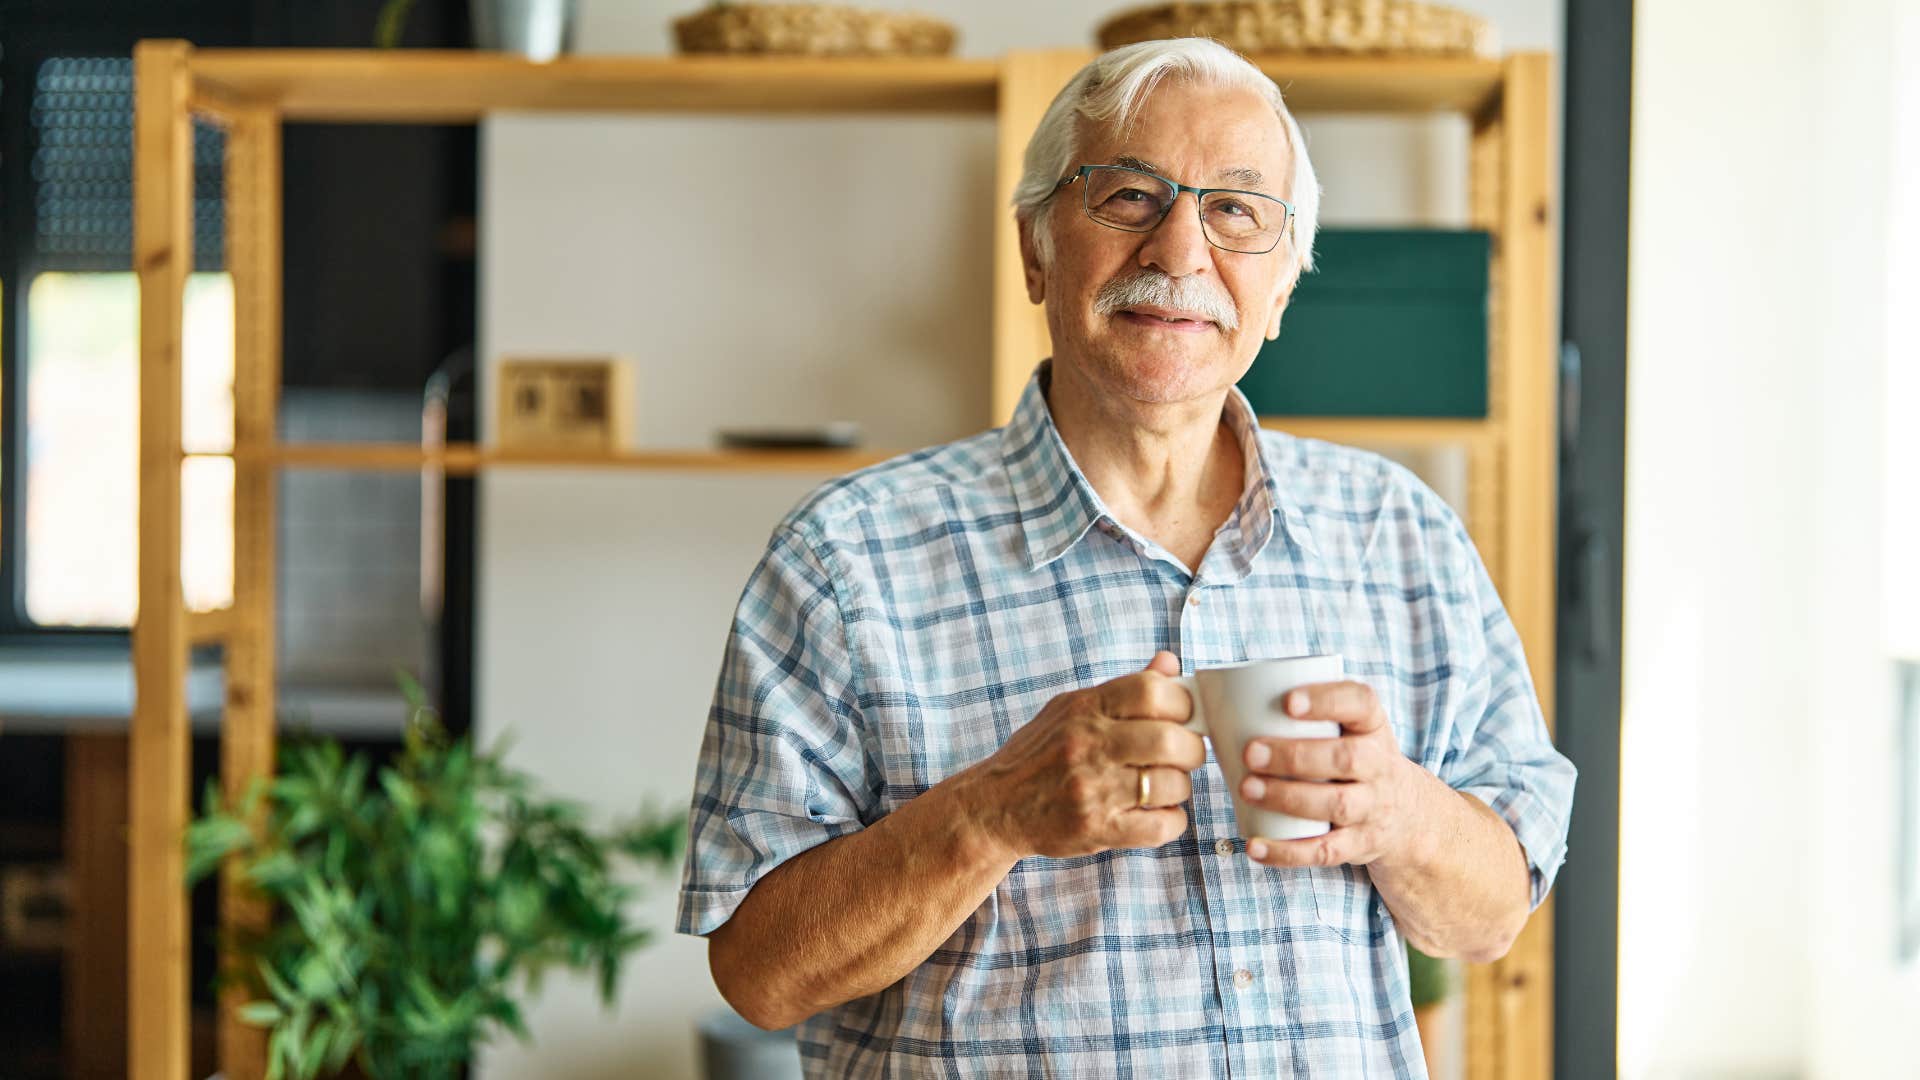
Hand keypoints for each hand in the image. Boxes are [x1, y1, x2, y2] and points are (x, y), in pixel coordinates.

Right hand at [959, 651, 1206, 859]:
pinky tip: (1157, 813)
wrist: (993, 807)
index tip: (1183, 716)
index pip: (1152, 691)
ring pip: (1172, 785)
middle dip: (1191, 748)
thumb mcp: (1070, 709)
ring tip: (1164, 786)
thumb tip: (1169, 663)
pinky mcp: (1096, 829)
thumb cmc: (1037, 755)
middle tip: (1185, 754)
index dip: (1181, 702)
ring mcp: (1091, 790)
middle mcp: (1087, 745)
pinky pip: (1161, 826)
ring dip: (1179, 786)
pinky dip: (1172, 820)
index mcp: (1083, 708)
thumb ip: (1122, 690)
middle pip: (1169, 740)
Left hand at [1236, 681, 1436, 868]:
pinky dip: (1288, 852)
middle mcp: (1379, 765)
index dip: (1326, 701)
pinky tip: (1256, 846)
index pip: (1361, 702)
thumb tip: (1218, 704)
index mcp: (1372, 726)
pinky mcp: (1360, 844)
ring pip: (1337, 804)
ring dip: (1288, 798)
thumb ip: (1304, 715)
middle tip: (1250, 752)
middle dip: (1296, 756)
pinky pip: (1326, 852)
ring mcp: (1373, 808)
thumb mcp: (1349, 729)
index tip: (1288, 701)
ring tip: (1246, 789)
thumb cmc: (1354, 758)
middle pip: (1346, 758)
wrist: (1408, 814)